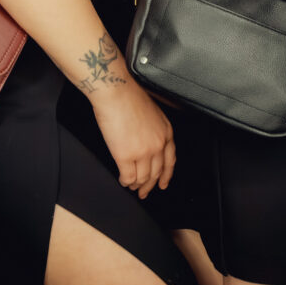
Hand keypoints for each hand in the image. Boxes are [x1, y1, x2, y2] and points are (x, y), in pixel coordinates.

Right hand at [91, 82, 175, 199]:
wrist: (115, 91)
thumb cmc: (129, 96)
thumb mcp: (152, 113)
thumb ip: (154, 130)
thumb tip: (146, 143)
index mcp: (166, 132)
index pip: (170, 160)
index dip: (166, 175)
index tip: (163, 184)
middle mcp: (158, 144)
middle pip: (156, 173)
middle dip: (150, 185)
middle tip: (144, 192)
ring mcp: (143, 152)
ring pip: (142, 178)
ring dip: (136, 184)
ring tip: (131, 185)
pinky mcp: (126, 156)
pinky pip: (128, 177)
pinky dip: (125, 181)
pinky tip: (122, 180)